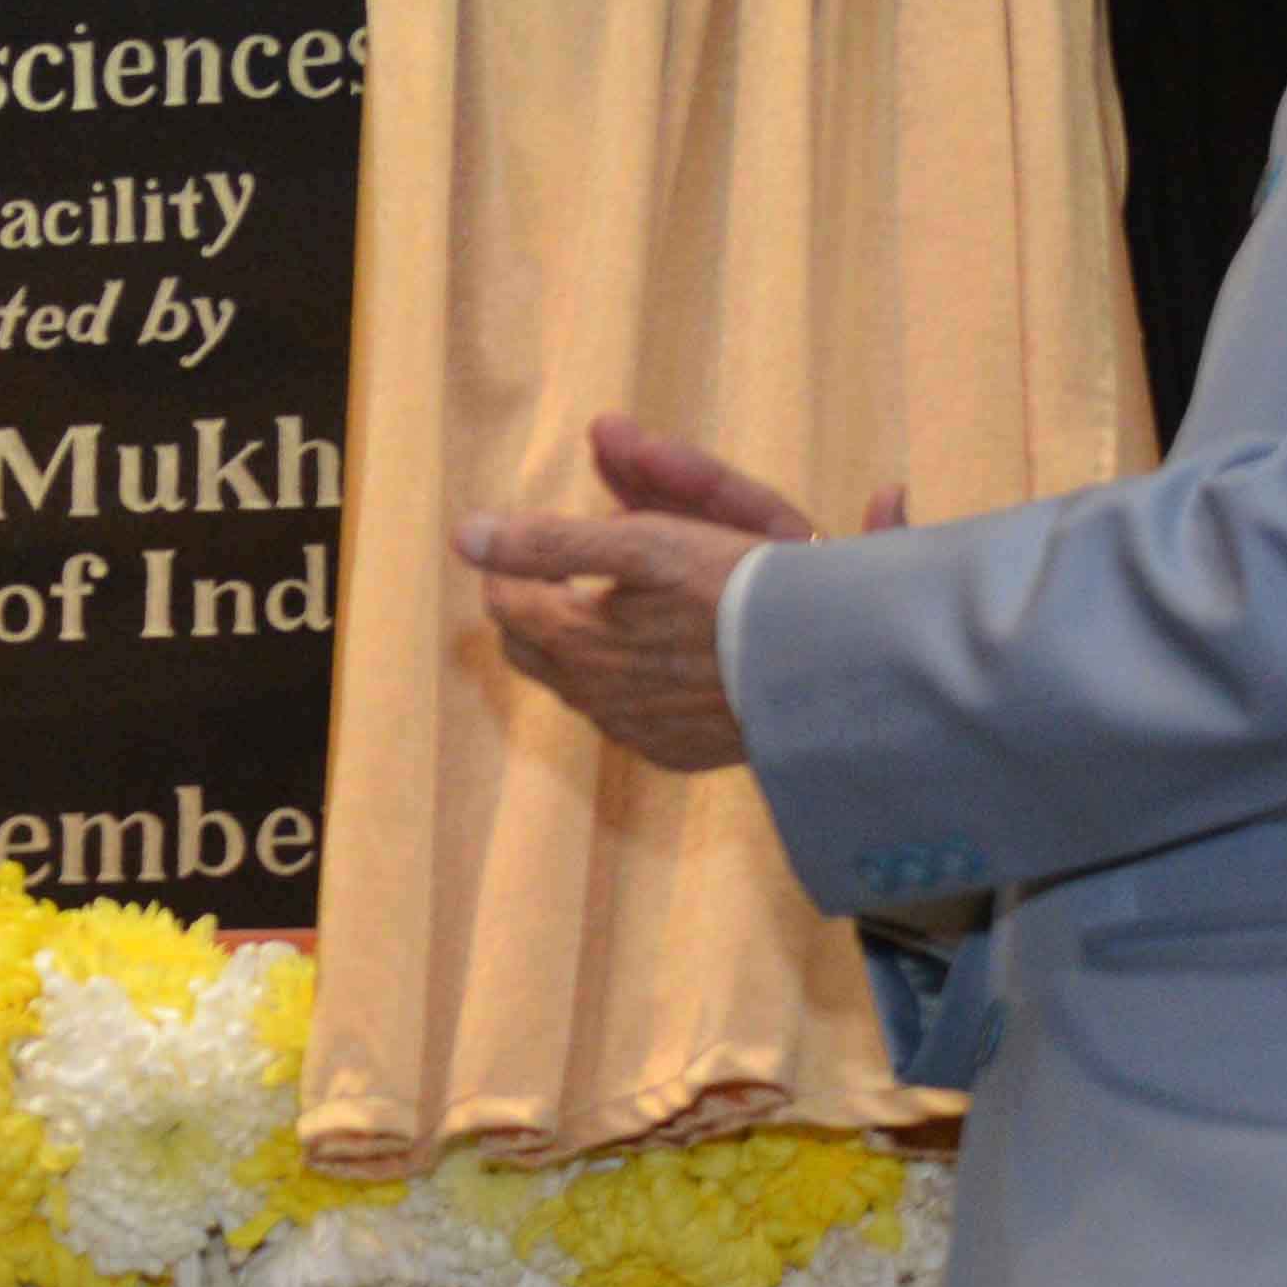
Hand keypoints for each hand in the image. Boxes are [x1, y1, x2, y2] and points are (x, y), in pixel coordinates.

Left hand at [451, 420, 903, 779]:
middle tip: (558, 572)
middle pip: (530, 649)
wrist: (822, 669)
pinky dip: (626, 683)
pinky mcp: (675, 751)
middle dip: (536, 607)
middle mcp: (594, 696)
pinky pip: (626, 716)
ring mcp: (634, 730)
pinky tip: (655, 658)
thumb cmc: (734, 593)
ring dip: (580, 646)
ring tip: (607, 608)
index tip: (537, 541)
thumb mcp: (640, 545)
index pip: (505, 600)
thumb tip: (464, 534)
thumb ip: (547, 541)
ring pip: (577, 685)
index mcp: (574, 642)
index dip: (514, 563)